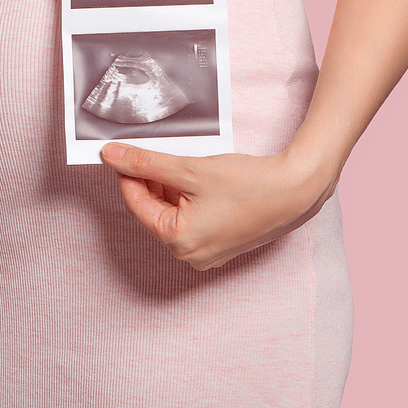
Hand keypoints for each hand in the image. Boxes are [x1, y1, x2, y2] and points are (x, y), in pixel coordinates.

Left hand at [100, 143, 339, 270]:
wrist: (296, 190)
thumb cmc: (249, 185)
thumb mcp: (190, 170)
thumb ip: (147, 163)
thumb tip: (112, 156)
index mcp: (178, 242)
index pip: (136, 204)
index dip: (127, 174)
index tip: (120, 153)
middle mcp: (190, 255)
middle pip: (154, 210)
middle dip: (150, 181)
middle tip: (151, 152)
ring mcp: (206, 252)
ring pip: (172, 213)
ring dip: (169, 188)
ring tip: (181, 162)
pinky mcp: (220, 244)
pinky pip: (191, 220)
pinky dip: (187, 198)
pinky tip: (195, 177)